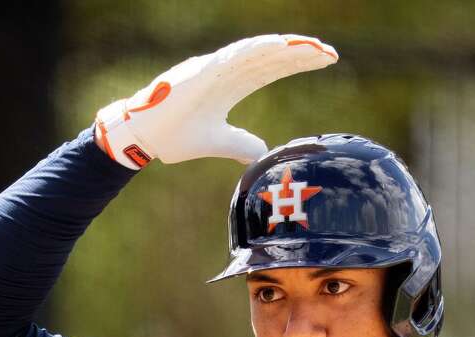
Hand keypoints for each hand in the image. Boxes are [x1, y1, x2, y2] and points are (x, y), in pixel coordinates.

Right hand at [94, 34, 337, 169]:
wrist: (143, 138)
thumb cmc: (174, 136)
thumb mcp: (217, 142)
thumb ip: (240, 144)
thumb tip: (262, 152)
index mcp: (230, 84)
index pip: (271, 69)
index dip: (297, 64)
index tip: (326, 62)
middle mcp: (225, 71)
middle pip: (270, 57)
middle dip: (300, 54)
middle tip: (330, 53)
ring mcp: (213, 68)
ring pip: (256, 52)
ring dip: (285, 48)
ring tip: (313, 48)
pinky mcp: (201, 71)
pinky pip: (233, 55)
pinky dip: (257, 49)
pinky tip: (280, 45)